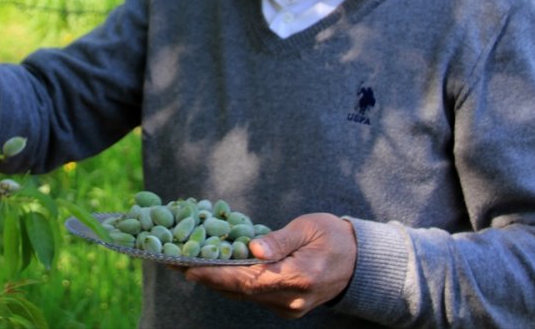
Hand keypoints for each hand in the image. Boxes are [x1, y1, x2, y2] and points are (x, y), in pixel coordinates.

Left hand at [183, 213, 355, 318]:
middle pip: (240, 291)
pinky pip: (252, 296)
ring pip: (243, 296)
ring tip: (184, 264)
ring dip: (214, 281)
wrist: (361, 261)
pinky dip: (231, 283)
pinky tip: (212, 270)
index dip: (217, 274)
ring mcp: (289, 307)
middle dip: (206, 276)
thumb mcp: (309, 227)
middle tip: (174, 261)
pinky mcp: (286, 306)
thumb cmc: (334, 236)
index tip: (189, 267)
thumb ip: (279, 240)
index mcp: (299, 277)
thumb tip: (252, 248)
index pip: (249, 280)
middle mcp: (291, 299)